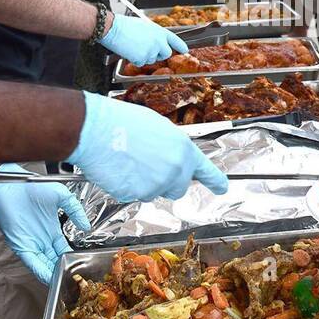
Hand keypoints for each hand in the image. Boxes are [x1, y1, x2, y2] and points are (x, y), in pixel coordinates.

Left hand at [0, 164, 90, 284]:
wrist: (11, 186)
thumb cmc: (32, 188)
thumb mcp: (62, 196)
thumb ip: (76, 210)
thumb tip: (87, 226)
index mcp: (52, 231)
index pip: (64, 250)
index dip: (72, 258)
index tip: (81, 266)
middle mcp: (42, 240)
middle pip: (55, 261)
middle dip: (63, 270)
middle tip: (73, 280)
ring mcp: (31, 244)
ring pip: (44, 265)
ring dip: (52, 274)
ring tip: (62, 283)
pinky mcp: (20, 246)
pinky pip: (32, 262)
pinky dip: (40, 270)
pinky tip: (48, 277)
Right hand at [67, 94, 229, 201]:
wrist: (96, 129)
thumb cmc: (123, 122)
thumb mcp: (159, 127)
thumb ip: (172, 148)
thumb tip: (171, 158)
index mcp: (184, 150)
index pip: (207, 171)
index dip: (215, 181)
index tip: (222, 188)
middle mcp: (175, 170)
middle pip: (178, 188)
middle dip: (166, 182)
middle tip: (147, 165)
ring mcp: (156, 185)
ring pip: (154, 193)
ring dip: (144, 184)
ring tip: (129, 161)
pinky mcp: (137, 195)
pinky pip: (134, 196)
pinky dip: (127, 187)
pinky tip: (120, 169)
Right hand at [100, 14, 187, 64]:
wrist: (113, 28)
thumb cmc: (125, 25)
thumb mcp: (145, 26)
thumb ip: (154, 34)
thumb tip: (155, 41)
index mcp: (159, 31)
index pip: (175, 40)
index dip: (181, 46)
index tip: (185, 50)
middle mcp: (158, 42)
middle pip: (165, 54)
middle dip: (159, 54)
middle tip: (148, 49)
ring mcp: (151, 51)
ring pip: (152, 60)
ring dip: (144, 56)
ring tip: (134, 46)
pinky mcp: (142, 58)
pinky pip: (141, 63)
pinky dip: (135, 60)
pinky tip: (130, 51)